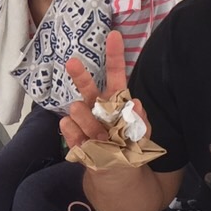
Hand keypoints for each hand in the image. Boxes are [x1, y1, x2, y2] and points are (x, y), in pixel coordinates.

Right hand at [58, 29, 148, 148]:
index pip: (115, 74)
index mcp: (116, 100)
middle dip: (79, 74)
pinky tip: (88, 146)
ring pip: (77, 109)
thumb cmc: (129, 150)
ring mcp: (82, 119)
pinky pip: (68, 127)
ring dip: (90, 126)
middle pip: (86, 85)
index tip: (114, 35)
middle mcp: (97, 105)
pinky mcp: (71, 133)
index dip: (114, 55)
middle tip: (72, 63)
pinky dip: (79, 138)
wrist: (114, 175)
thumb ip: (141, 122)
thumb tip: (135, 104)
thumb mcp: (142, 137)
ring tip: (101, 140)